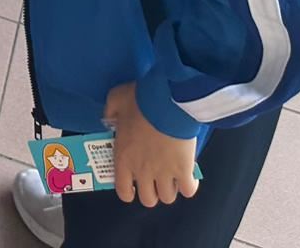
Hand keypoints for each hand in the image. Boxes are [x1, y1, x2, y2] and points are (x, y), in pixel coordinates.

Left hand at [104, 83, 199, 206]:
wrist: (168, 102)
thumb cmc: (140, 100)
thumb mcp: (115, 99)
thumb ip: (110, 111)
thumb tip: (109, 118)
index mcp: (123, 158)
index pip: (122, 190)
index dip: (128, 191)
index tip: (132, 185)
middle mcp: (142, 171)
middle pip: (148, 199)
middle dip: (151, 192)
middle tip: (154, 180)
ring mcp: (164, 173)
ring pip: (167, 197)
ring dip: (169, 189)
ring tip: (171, 178)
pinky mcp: (184, 170)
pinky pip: (188, 190)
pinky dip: (189, 186)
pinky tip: (188, 177)